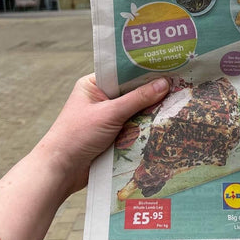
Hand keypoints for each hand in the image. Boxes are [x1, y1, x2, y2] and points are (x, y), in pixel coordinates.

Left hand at [38, 74, 169, 194]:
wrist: (60, 171)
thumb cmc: (77, 135)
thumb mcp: (109, 113)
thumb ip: (137, 99)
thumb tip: (164, 84)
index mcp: (94, 85)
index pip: (123, 73)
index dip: (144, 71)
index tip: (168, 68)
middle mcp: (101, 99)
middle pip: (132, 92)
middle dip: (151, 93)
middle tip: (179, 86)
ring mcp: (107, 118)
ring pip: (135, 111)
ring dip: (150, 112)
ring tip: (177, 104)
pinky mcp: (112, 136)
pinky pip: (133, 127)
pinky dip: (145, 128)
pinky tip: (164, 124)